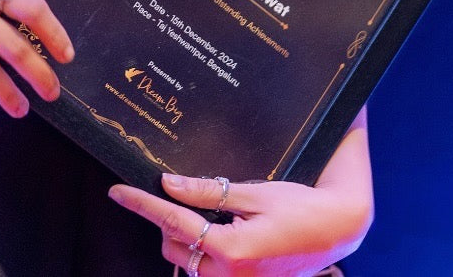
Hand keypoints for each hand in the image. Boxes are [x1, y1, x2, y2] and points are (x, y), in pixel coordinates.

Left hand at [108, 112, 371, 276]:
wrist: (336, 231)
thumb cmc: (299, 207)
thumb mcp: (253, 192)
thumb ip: (208, 192)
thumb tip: (168, 184)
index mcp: (231, 250)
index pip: (173, 221)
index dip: (141, 204)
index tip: (117, 191)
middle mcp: (229, 275)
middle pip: (174, 245)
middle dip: (165, 219)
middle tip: (172, 190)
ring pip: (188, 260)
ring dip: (183, 236)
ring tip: (200, 210)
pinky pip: (206, 270)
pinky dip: (201, 249)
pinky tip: (215, 228)